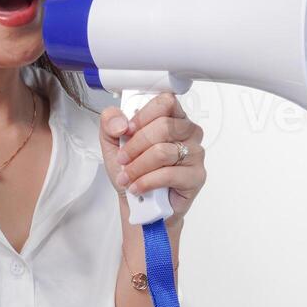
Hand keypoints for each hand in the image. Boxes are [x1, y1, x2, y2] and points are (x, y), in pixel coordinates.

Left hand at [98, 92, 206, 224]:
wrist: (138, 204)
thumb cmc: (132, 171)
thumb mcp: (112, 143)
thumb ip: (110, 123)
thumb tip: (120, 123)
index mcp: (171, 117)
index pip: (165, 102)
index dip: (142, 116)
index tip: (127, 130)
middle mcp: (187, 132)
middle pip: (164, 126)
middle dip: (135, 146)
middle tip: (123, 159)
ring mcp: (195, 153)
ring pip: (163, 152)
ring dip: (138, 167)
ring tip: (128, 177)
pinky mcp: (196, 176)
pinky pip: (169, 174)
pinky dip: (147, 181)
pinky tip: (138, 186)